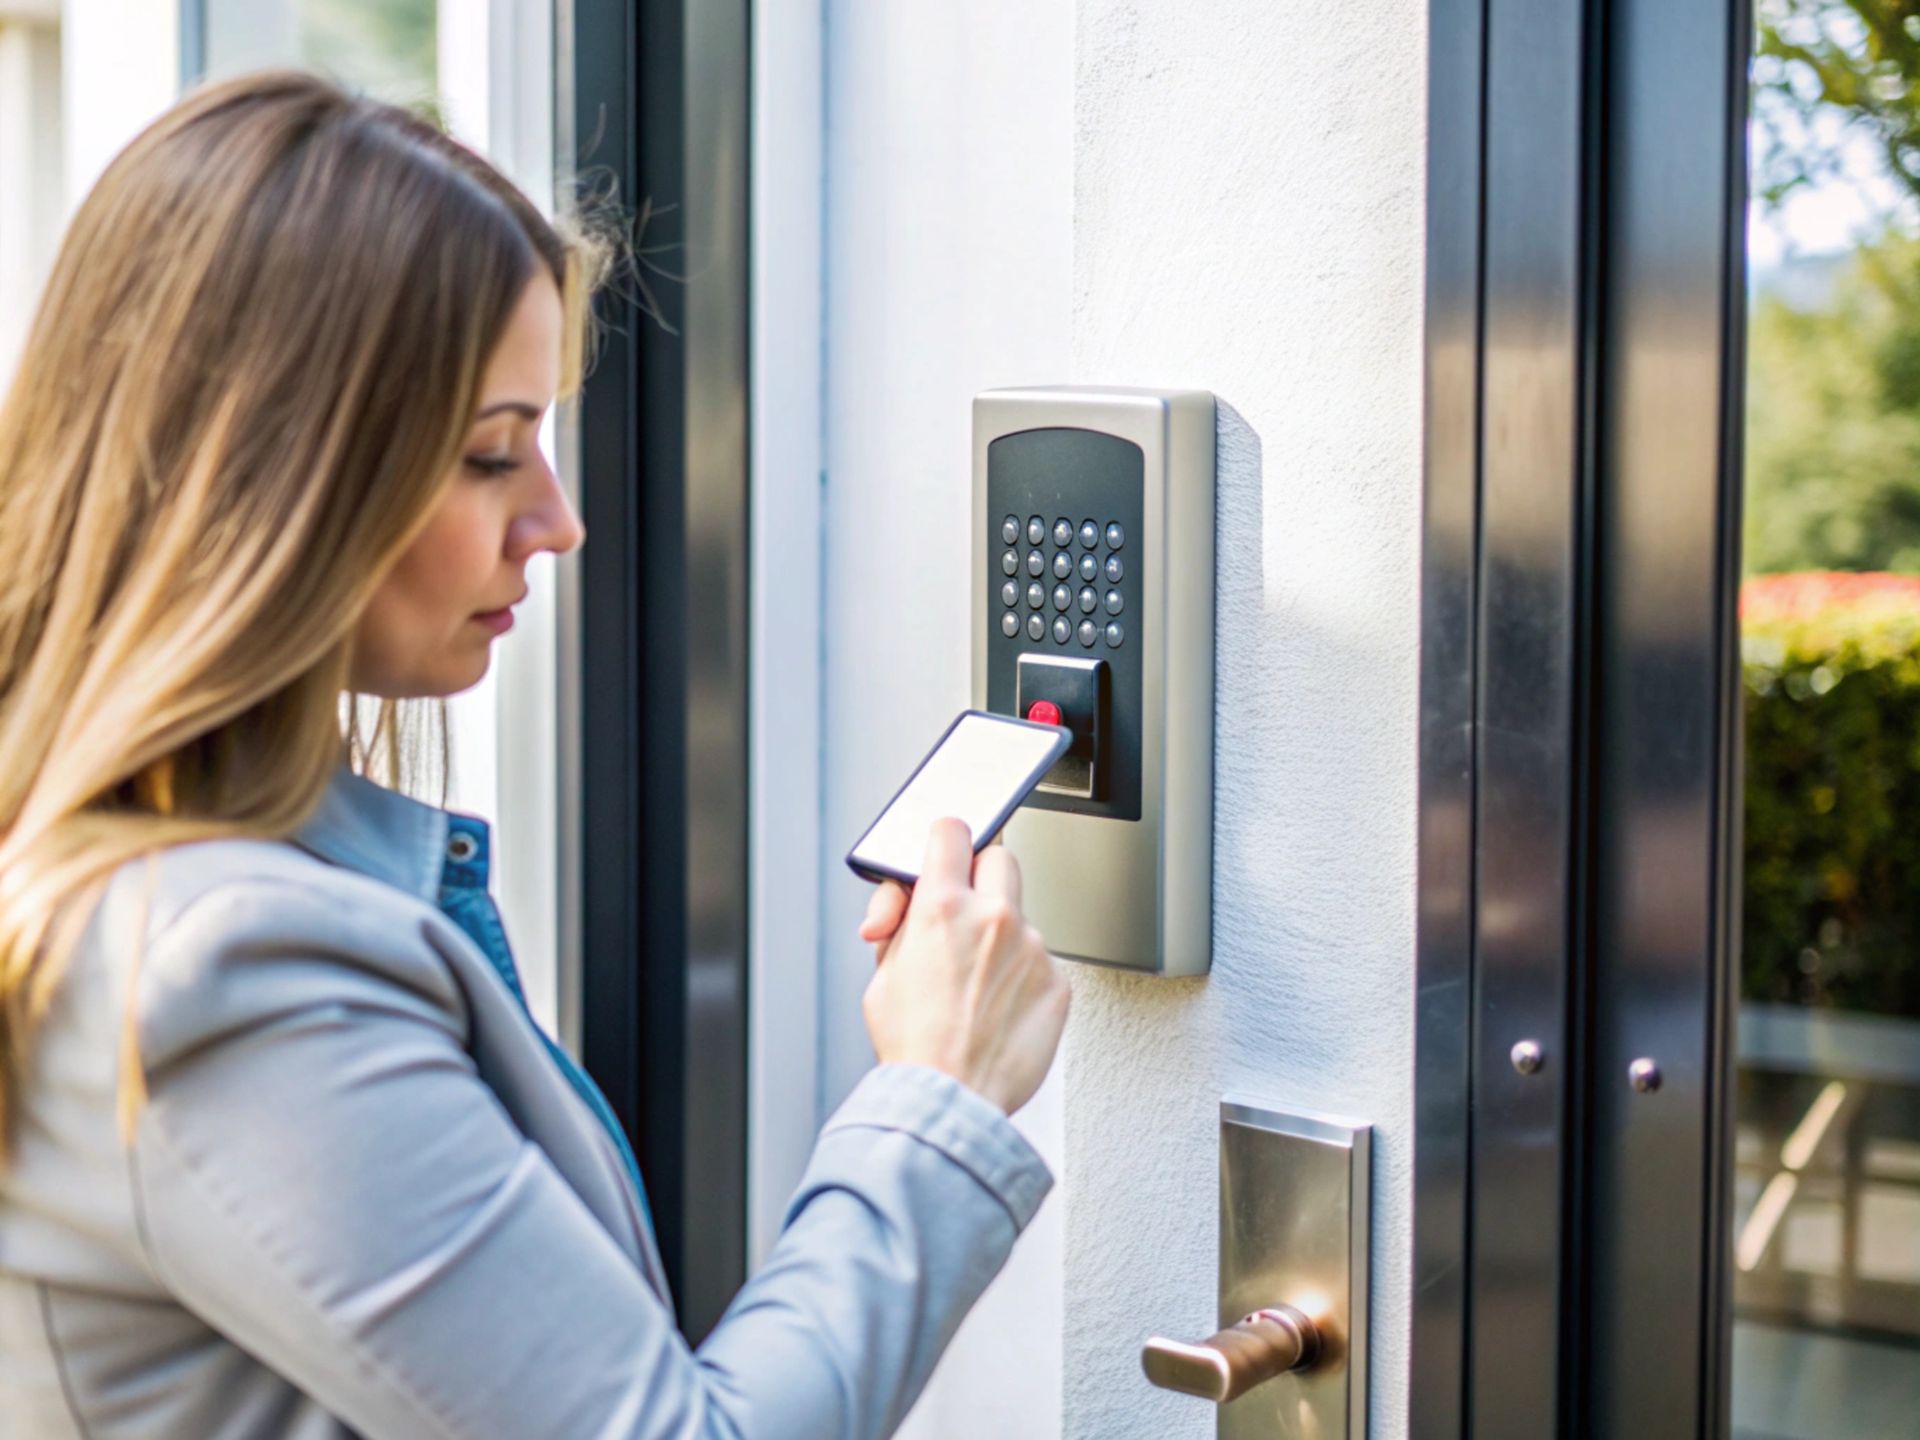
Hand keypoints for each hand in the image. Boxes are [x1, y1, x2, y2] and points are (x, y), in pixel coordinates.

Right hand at [859, 819, 1069, 1115]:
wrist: (950, 1099)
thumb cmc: (913, 1045)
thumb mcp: (883, 973)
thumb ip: (900, 924)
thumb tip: (907, 902)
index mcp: (941, 907)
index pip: (952, 832)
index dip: (945, 838)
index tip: (946, 848)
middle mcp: (992, 918)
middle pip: (999, 857)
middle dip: (980, 876)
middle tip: (963, 910)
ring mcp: (1032, 949)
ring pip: (1021, 918)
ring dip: (1002, 938)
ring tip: (975, 988)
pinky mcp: (1058, 983)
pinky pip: (1042, 963)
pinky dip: (1023, 979)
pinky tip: (999, 1010)